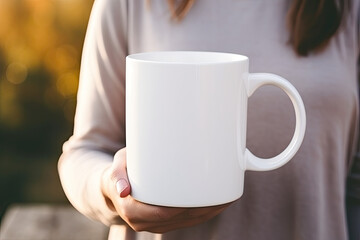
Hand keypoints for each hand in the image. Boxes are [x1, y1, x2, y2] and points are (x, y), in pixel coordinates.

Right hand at [101, 148, 230, 232]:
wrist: (114, 188)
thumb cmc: (118, 172)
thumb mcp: (116, 167)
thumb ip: (117, 175)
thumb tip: (123, 191)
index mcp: (131, 210)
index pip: (162, 213)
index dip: (184, 208)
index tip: (202, 195)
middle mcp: (144, 222)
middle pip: (180, 218)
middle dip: (203, 209)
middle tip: (221, 193)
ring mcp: (156, 223)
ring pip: (186, 222)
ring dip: (207, 213)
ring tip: (224, 198)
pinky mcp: (165, 221)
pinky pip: (186, 221)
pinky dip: (202, 215)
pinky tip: (216, 205)